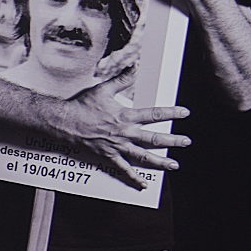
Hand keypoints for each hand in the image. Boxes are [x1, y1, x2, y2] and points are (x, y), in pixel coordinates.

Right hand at [34, 81, 187, 182]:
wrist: (64, 122)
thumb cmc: (82, 105)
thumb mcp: (103, 89)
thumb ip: (122, 79)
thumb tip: (135, 65)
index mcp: (125, 116)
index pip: (153, 114)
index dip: (170, 113)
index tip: (184, 113)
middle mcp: (124, 133)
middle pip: (153, 138)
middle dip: (172, 140)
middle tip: (186, 141)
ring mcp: (117, 146)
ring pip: (143, 156)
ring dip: (160, 161)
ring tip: (174, 165)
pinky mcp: (108, 155)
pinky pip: (123, 169)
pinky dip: (134, 177)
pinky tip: (144, 184)